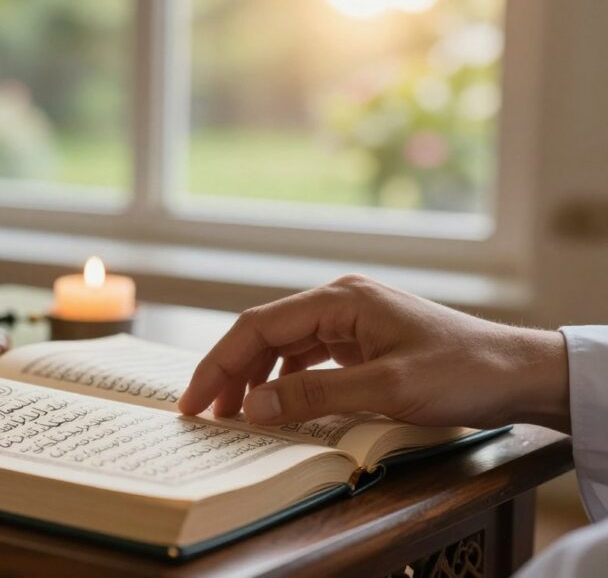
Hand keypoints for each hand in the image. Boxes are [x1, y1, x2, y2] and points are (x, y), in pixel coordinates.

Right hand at [178, 274, 569, 431]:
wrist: (517, 370)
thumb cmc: (461, 371)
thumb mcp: (386, 388)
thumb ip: (316, 395)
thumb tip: (252, 407)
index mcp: (341, 300)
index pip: (259, 325)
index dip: (220, 362)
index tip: (195, 401)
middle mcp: (339, 302)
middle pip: (265, 332)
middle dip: (230, 371)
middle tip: (203, 412)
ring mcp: (350, 321)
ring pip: (283, 345)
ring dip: (253, 377)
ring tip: (231, 411)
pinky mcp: (361, 342)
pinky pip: (307, 357)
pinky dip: (284, 380)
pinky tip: (275, 403)